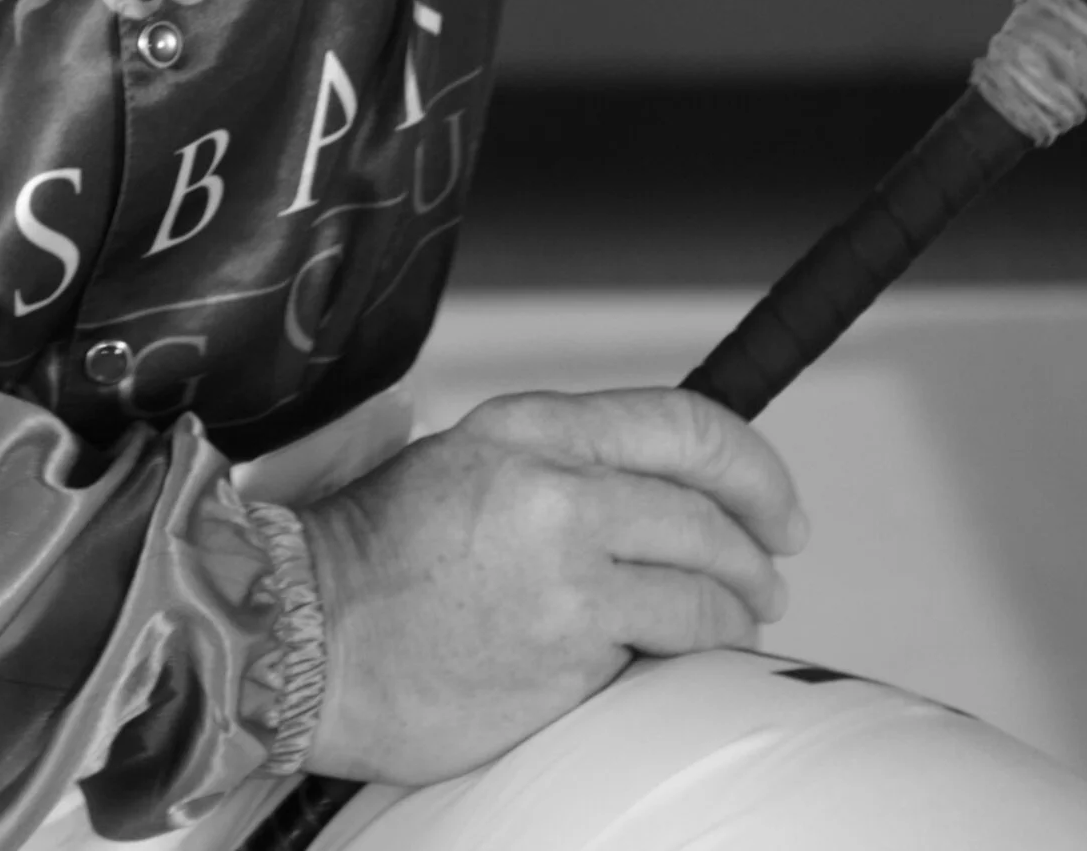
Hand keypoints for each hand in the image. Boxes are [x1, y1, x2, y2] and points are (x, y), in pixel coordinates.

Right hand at [296, 388, 809, 786]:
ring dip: (735, 614)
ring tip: (733, 623)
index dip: (753, 468)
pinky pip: (656, 658)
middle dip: (760, 554)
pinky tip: (661, 662)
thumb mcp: (472, 461)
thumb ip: (566, 465)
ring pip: (702, 594)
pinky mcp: (566, 660)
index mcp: (532, 427)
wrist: (307, 636)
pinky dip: (675, 661)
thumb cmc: (379, 554)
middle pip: (710, 515)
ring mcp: (566, 581)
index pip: (686, 425)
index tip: (779, 506)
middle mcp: (556, 492)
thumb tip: (663, 491)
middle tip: (772, 576)